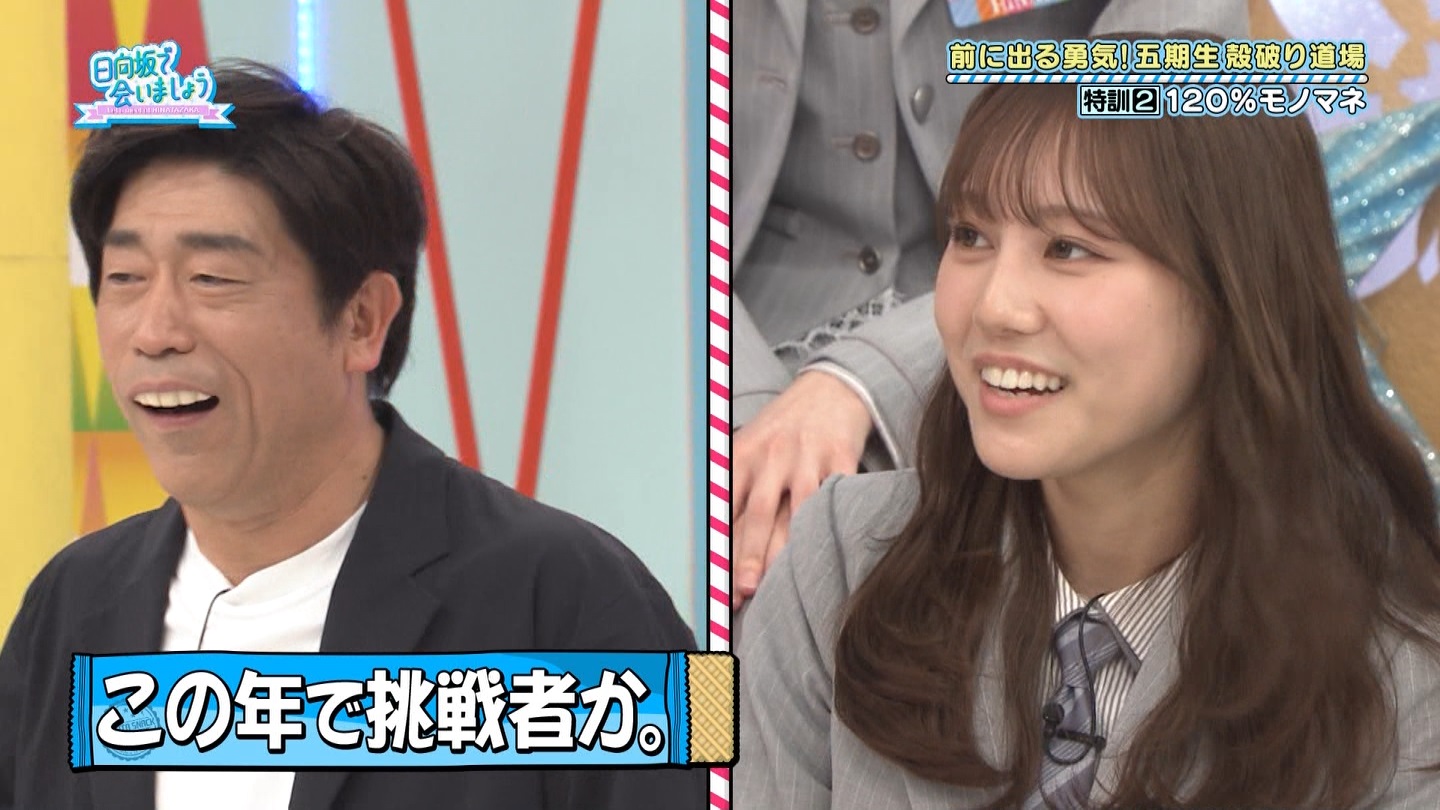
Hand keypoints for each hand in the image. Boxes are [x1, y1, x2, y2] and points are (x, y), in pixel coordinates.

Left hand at [732, 371, 871, 610]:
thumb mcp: (750, 446)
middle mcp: (772, 455)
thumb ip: (735, 488)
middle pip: (757, 512)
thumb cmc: (783, 428)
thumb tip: (717, 542)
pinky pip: (836, 494)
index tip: (713, 580)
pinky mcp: (841, 456)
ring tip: (778, 583)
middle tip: (741, 591)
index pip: (726, 507)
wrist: (829, 387)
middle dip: (747, 554)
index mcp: (742, 455)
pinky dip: (830, 521)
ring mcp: (808, 456)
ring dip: (785, 548)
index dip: (719, 545)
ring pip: (796, 509)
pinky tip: (823, 549)